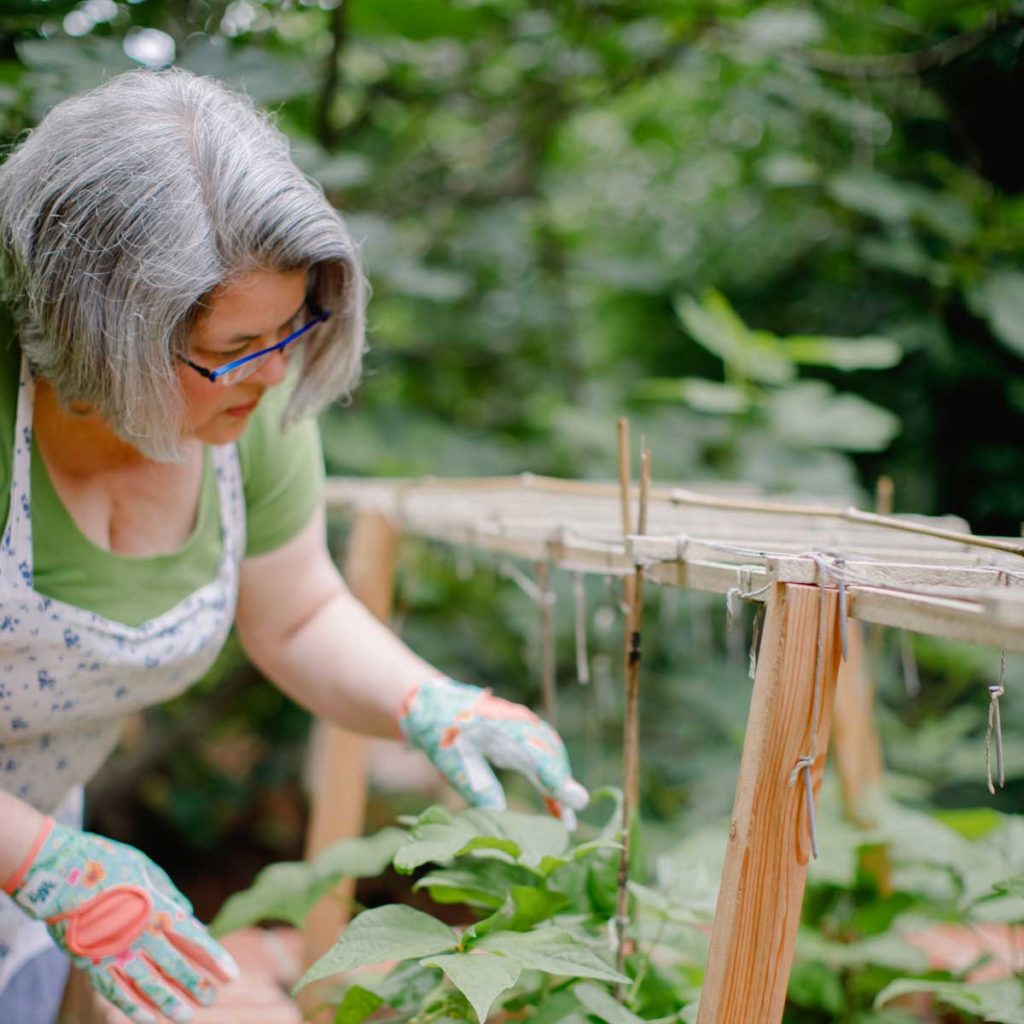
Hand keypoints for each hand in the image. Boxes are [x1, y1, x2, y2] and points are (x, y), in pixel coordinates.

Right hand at [4, 819, 238, 1023]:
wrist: (59, 874)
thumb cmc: (107, 864)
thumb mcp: (148, 871)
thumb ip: (171, 897)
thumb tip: (191, 918)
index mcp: (160, 910)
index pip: (195, 941)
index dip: (214, 960)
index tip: (231, 976)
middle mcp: (143, 935)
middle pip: (176, 967)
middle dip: (196, 985)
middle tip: (211, 1000)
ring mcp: (117, 953)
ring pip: (149, 986)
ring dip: (169, 1003)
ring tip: (186, 1016)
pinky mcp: (92, 964)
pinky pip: (116, 992)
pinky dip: (133, 1008)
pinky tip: (148, 1020)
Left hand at [397, 676, 588, 827]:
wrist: (432, 701)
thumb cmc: (440, 730)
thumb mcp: (453, 760)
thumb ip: (478, 786)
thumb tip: (501, 814)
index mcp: (502, 725)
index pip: (538, 752)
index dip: (557, 778)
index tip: (577, 800)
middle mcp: (518, 723)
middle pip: (550, 754)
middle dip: (563, 784)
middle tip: (571, 819)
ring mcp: (521, 727)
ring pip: (550, 755)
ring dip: (559, 783)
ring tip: (566, 819)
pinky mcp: (519, 736)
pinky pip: (541, 757)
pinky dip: (549, 780)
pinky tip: (555, 807)